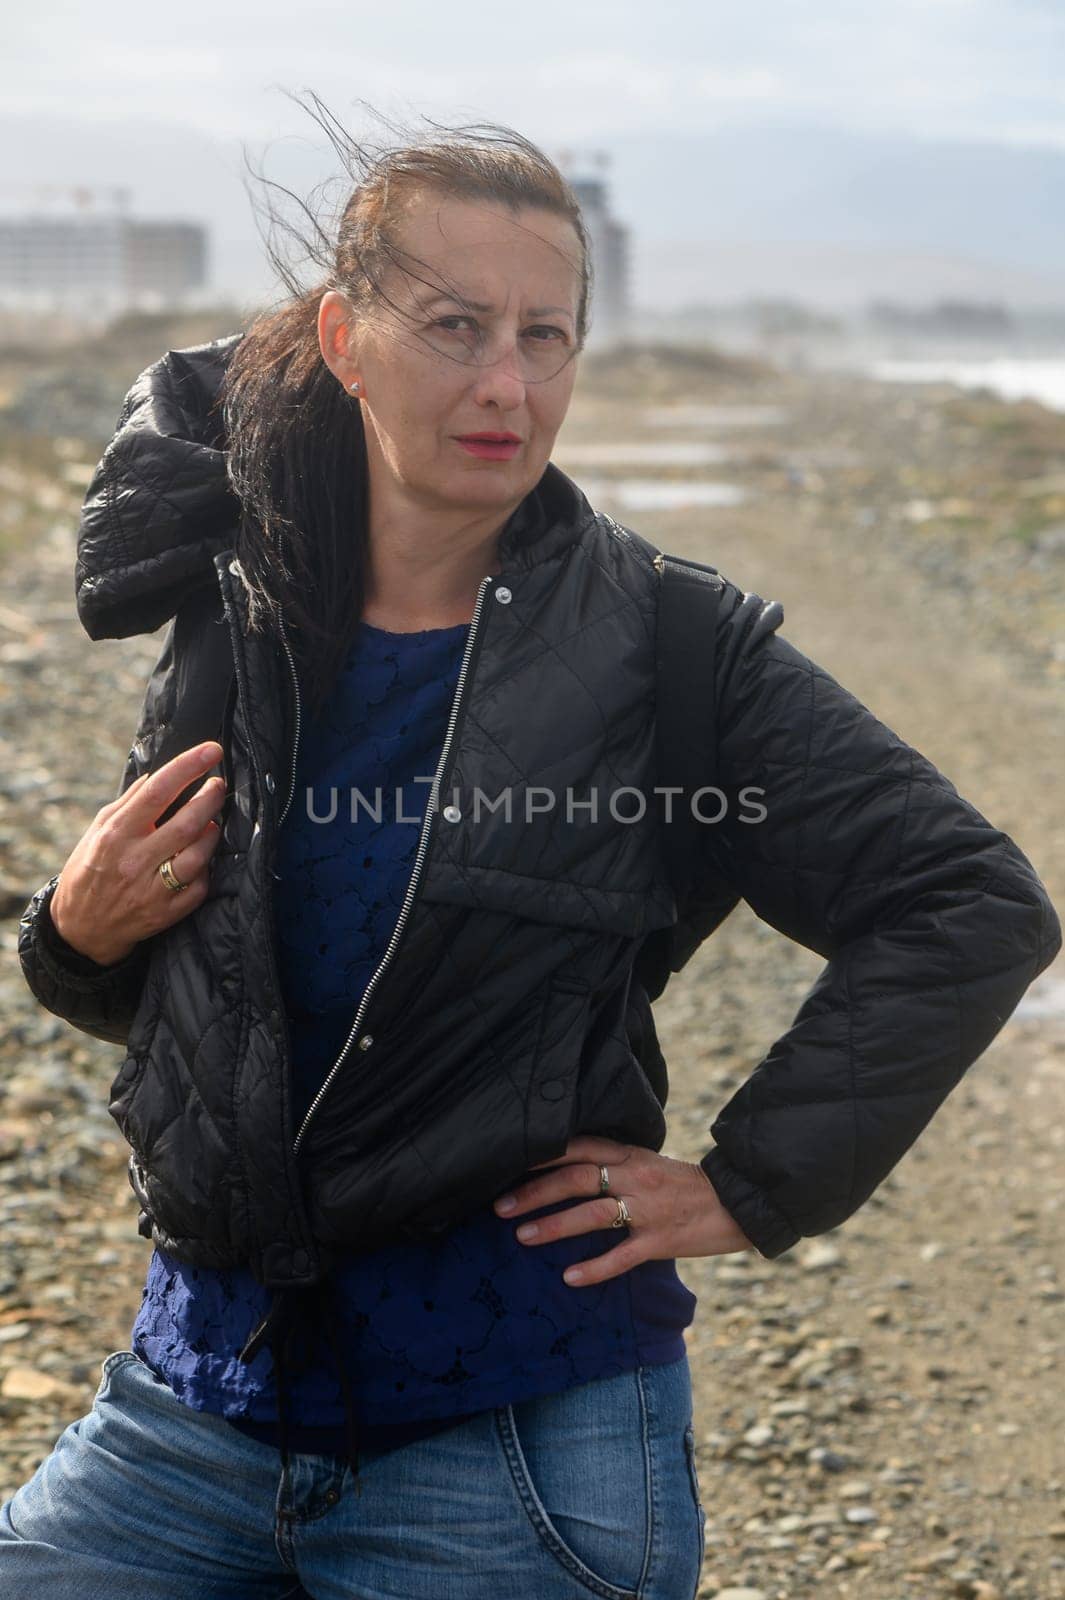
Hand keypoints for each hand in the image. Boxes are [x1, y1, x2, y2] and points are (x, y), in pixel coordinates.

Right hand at [49, 742, 226, 965]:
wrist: (81, 929)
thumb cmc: (90, 871)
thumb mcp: (97, 831)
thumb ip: (127, 803)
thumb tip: (157, 775)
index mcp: (115, 835)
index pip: (158, 791)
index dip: (188, 767)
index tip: (211, 750)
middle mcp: (134, 861)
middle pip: (187, 823)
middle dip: (210, 797)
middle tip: (218, 784)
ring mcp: (152, 890)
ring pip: (199, 855)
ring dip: (213, 833)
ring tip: (212, 821)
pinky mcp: (166, 913)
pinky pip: (199, 885)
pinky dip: (205, 868)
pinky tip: (200, 858)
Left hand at [492, 1134, 754, 1286]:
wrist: (741, 1201)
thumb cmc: (691, 1185)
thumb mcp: (652, 1163)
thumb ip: (618, 1163)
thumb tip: (573, 1169)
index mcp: (632, 1154)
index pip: (579, 1148)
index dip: (542, 1156)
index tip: (507, 1166)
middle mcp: (637, 1177)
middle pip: (576, 1179)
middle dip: (535, 1193)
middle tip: (501, 1207)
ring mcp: (649, 1209)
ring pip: (593, 1214)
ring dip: (554, 1226)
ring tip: (523, 1237)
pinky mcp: (662, 1240)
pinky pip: (622, 1256)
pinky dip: (595, 1268)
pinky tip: (570, 1278)